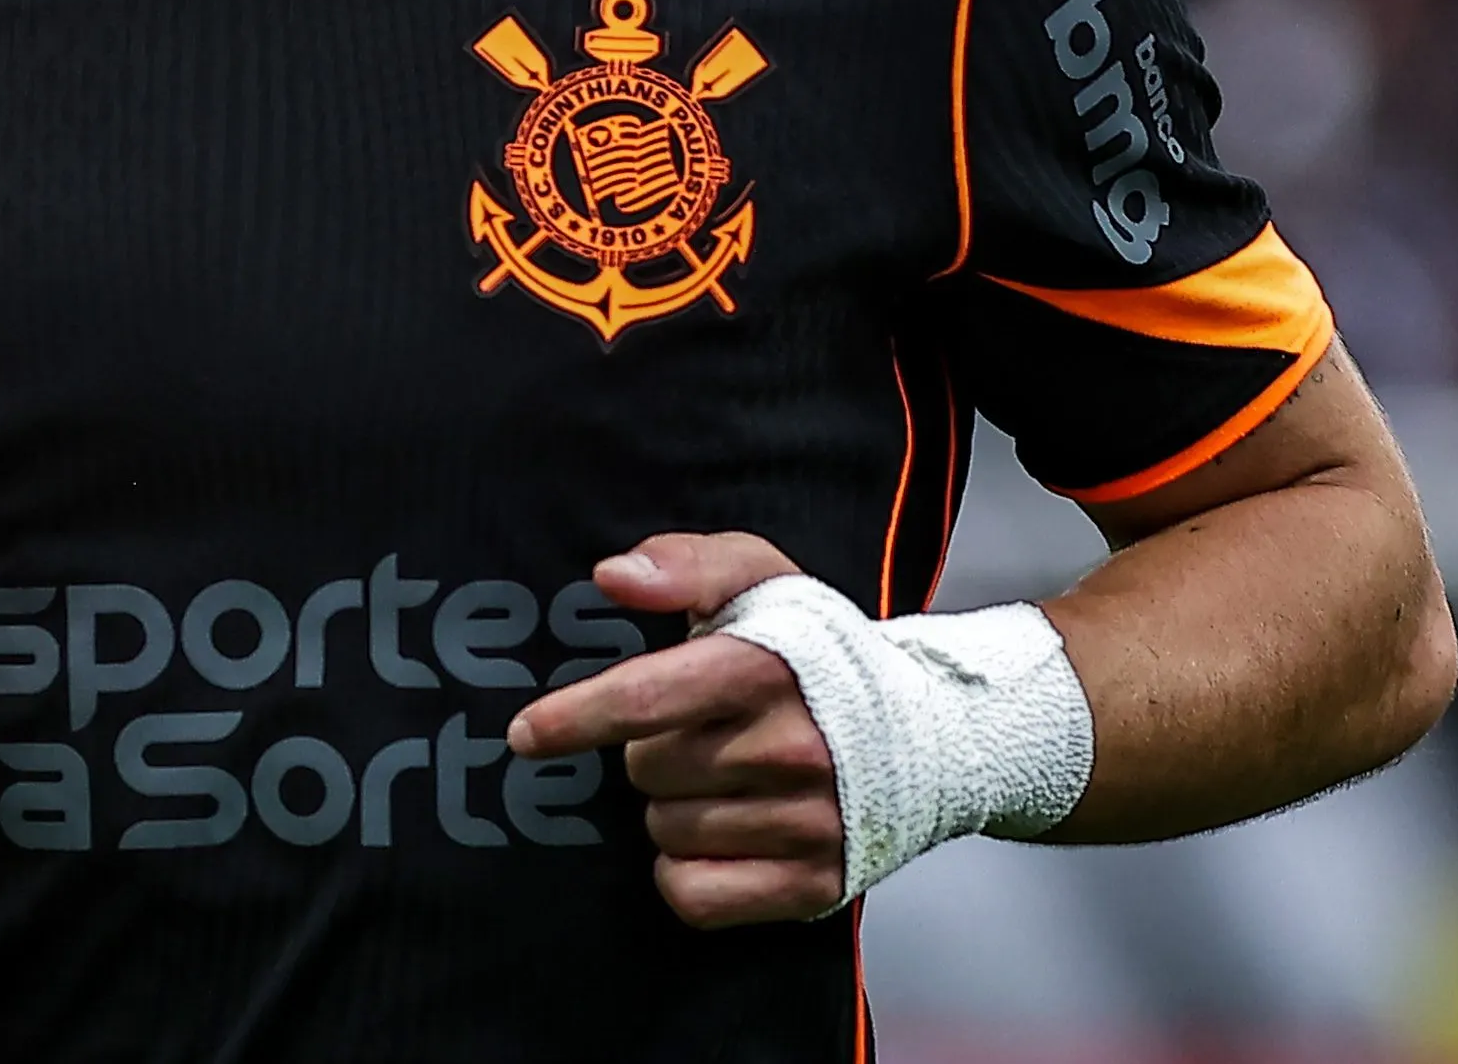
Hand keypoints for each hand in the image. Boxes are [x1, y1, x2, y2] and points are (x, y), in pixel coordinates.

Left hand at [506, 531, 841, 927]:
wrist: (932, 736)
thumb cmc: (821, 657)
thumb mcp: (762, 579)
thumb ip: (685, 563)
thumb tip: (611, 577)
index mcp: (770, 667)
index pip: (647, 699)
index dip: (575, 718)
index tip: (525, 735)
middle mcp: (794, 747)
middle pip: (645, 770)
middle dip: (653, 752)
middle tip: (705, 733)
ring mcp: (809, 822)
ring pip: (666, 832)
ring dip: (675, 809)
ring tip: (728, 779)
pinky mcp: (814, 885)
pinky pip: (693, 894)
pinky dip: (688, 872)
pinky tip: (725, 835)